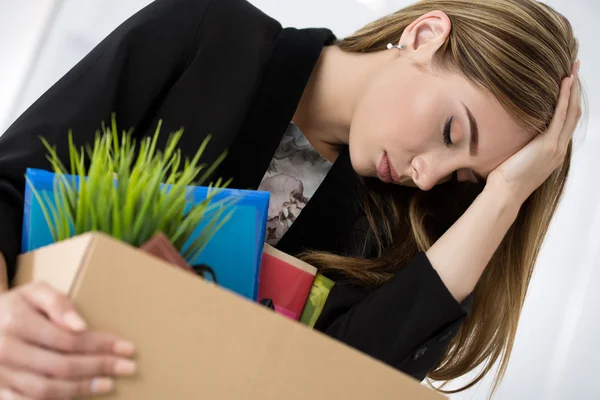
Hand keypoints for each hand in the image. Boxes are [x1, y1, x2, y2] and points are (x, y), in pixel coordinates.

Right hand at [0, 281, 136, 398]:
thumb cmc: (17, 305)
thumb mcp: (36, 292)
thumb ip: (58, 303)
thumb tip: (81, 325)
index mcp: (16, 322)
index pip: (68, 339)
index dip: (101, 345)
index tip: (127, 348)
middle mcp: (5, 351)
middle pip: (61, 366)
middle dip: (99, 367)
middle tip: (128, 368)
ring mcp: (0, 374)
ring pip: (46, 390)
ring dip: (81, 389)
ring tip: (109, 384)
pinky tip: (78, 396)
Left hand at [487, 61, 580, 202]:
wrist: (505, 193)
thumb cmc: (504, 179)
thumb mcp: (518, 158)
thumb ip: (522, 146)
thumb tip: (510, 132)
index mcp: (554, 152)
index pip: (567, 122)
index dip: (570, 102)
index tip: (569, 84)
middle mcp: (560, 148)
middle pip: (574, 113)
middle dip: (576, 90)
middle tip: (575, 69)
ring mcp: (556, 146)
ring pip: (571, 111)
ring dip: (573, 89)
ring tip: (573, 69)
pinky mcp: (549, 144)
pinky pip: (561, 115)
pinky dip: (565, 97)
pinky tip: (566, 82)